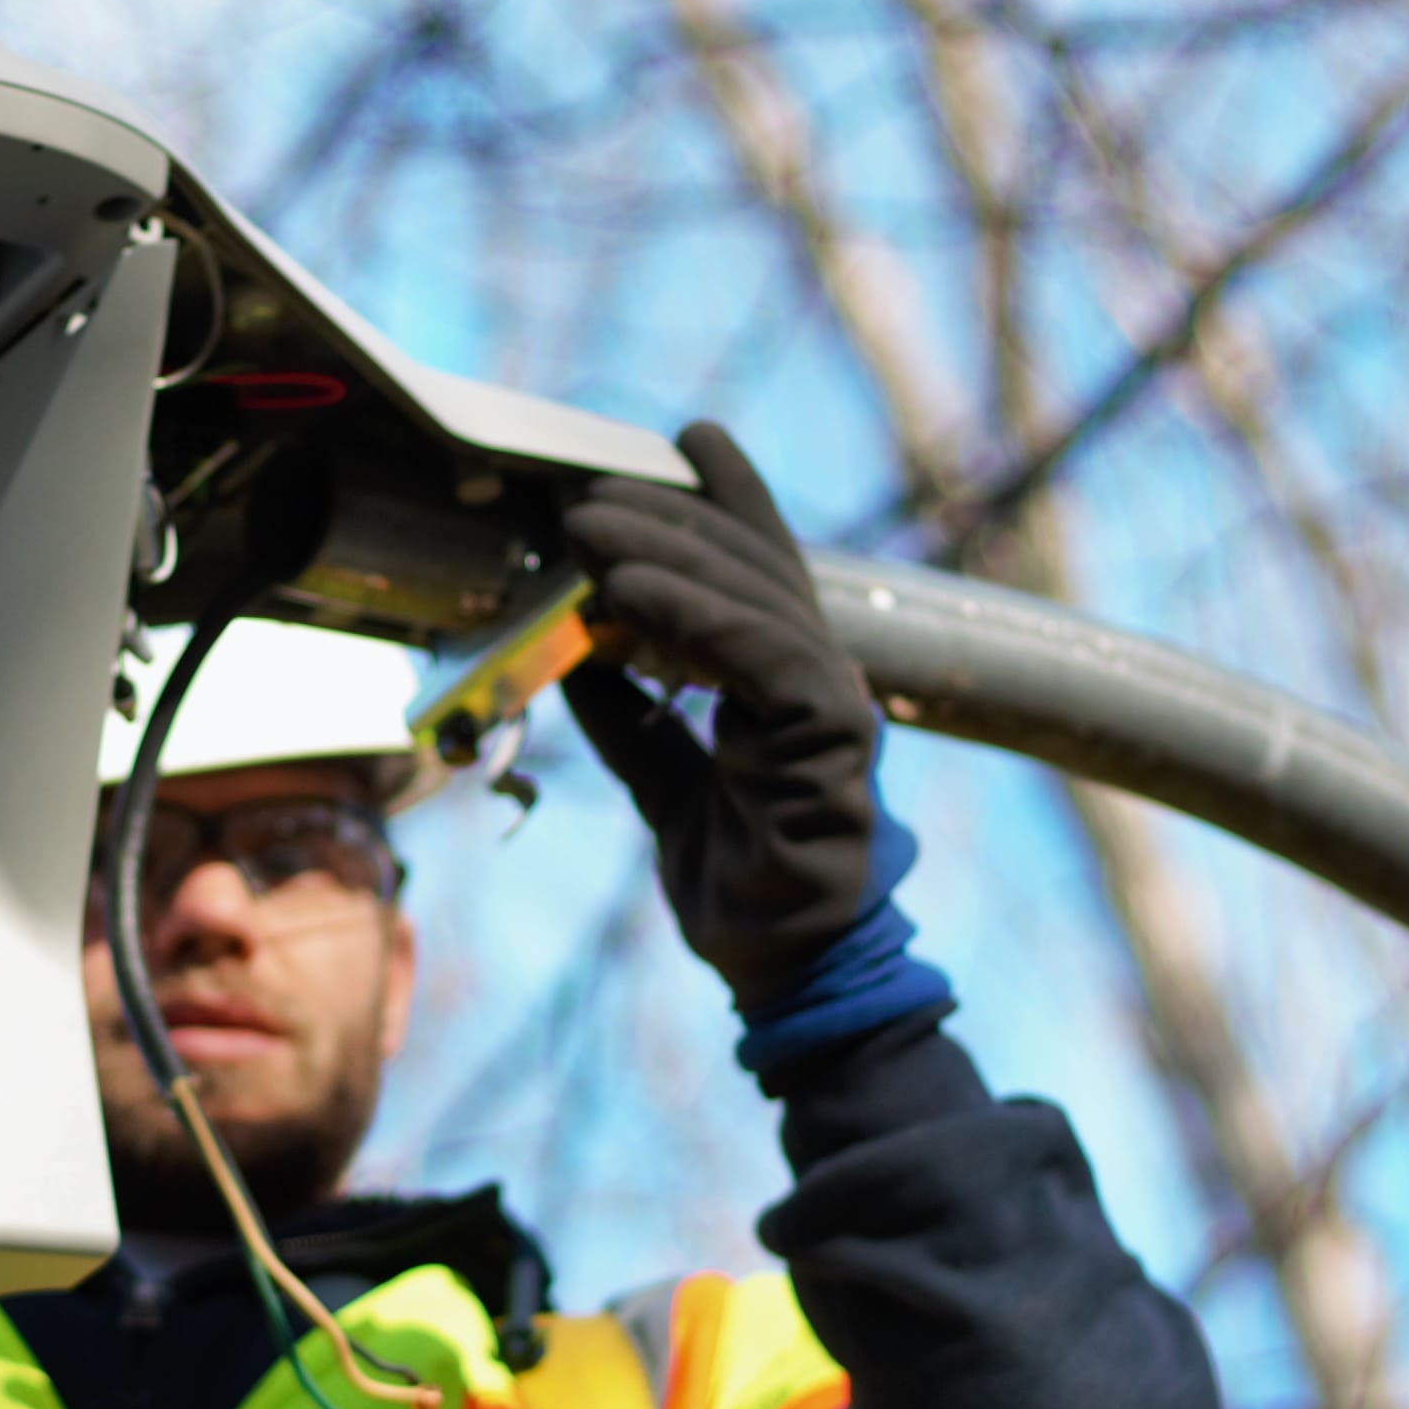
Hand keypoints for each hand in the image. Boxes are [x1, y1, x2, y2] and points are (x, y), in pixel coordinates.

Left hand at [555, 422, 884, 1013]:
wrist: (783, 971)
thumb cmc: (738, 882)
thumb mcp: (663, 782)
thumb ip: (631, 715)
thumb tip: (575, 647)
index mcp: (786, 681)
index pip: (759, 566)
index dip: (728, 495)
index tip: (685, 437)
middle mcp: (819, 675)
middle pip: (748, 565)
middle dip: (667, 515)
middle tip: (583, 493)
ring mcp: (833, 700)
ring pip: (750, 596)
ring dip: (662, 553)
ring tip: (585, 529)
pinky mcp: (833, 734)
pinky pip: (759, 654)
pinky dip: (690, 616)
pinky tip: (625, 594)